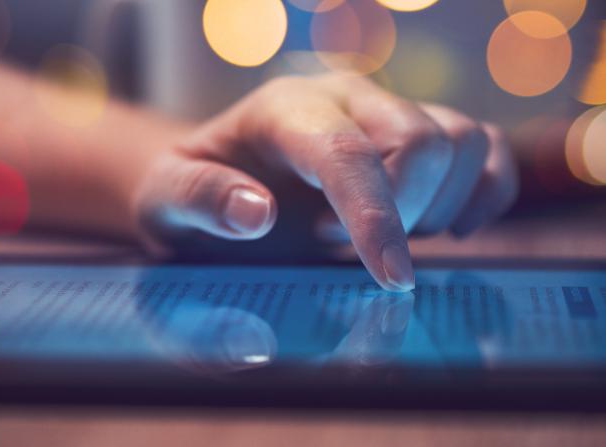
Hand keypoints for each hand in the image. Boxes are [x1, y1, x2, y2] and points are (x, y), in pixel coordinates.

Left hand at [131, 74, 517, 290]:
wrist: (218, 177)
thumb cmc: (194, 192)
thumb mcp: (167, 200)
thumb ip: (199, 200)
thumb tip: (256, 214)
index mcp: (285, 109)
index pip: (348, 153)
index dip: (376, 218)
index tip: (388, 280)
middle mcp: (345, 98)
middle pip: (423, 140)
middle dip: (404, 214)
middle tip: (344, 247)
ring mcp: (386, 112)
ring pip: (464, 141)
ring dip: (439, 206)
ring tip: (384, 234)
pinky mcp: (416, 134)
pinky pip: (485, 149)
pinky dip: (485, 192)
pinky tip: (446, 227)